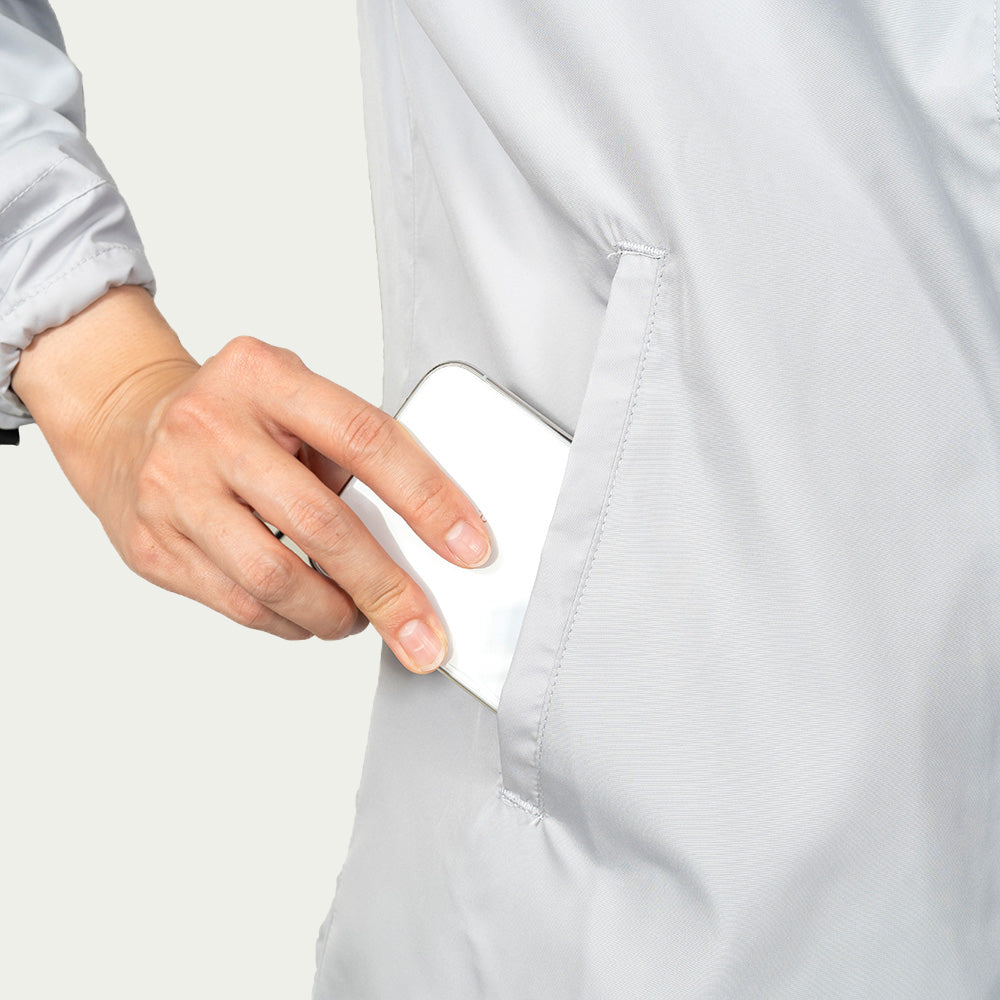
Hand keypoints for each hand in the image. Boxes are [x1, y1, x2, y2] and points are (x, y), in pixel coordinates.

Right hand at [13, 287, 490, 672]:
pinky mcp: (154, 546)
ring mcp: (175, 489)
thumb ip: (349, 447)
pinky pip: (240, 605)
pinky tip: (311, 614)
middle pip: (322, 523)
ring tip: (360, 616)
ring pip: (275, 579)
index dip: (427, 498)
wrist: (124, 423)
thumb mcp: (292, 398)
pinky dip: (291, 621)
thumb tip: (427, 531)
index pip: (365, 438)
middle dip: (386, 588)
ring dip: (335, 613)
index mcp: (264, 377)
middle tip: (423, 629)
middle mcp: (212, 428)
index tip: (469, 547)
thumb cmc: (232, 414)